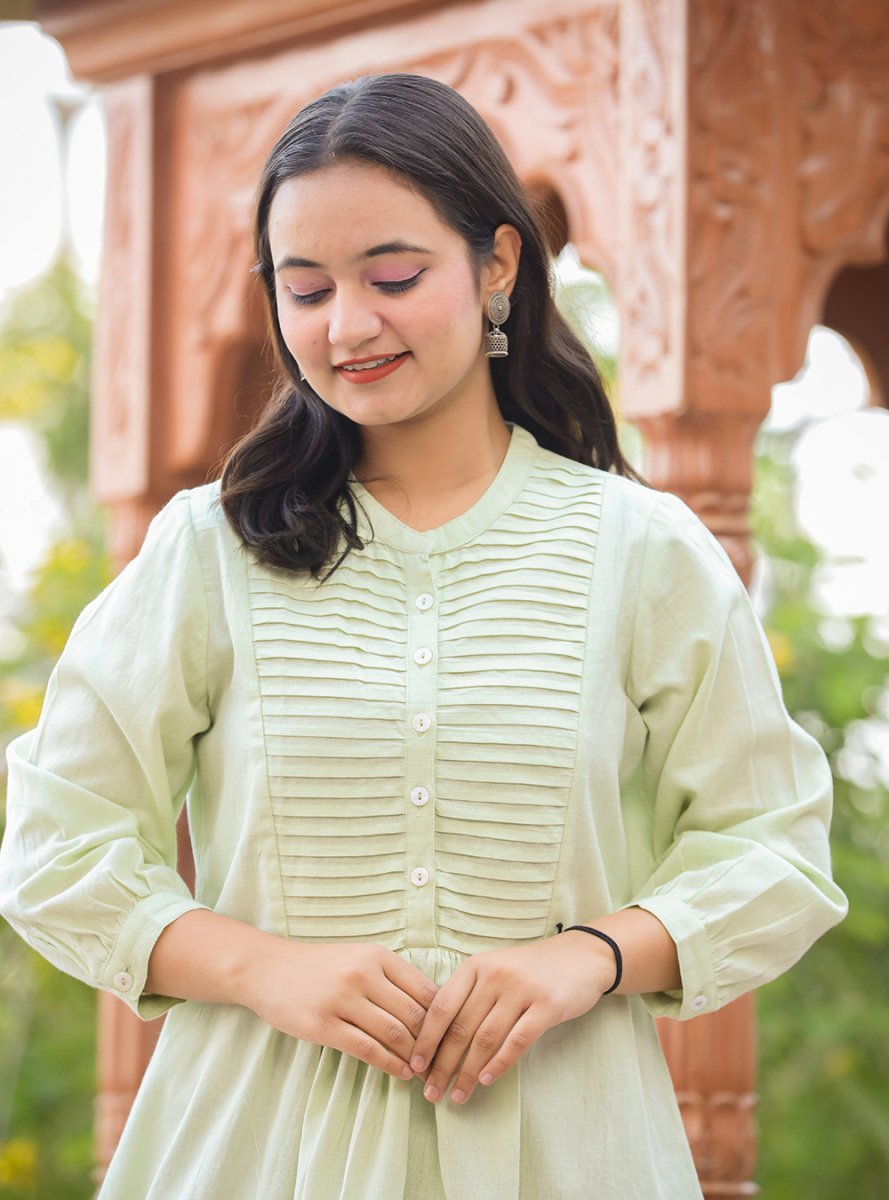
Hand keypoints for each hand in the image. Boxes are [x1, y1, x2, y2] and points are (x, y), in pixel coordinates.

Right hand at [244, 939, 438, 1079]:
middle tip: (444, 1062)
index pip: (424, 989)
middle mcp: (362, 973)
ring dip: (414, 1056)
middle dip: (433, 1042)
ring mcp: (342, 998)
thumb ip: (390, 978)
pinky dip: (390, 1064)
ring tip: (425, 1071)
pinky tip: (401, 1073)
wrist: (268, 969)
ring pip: (393, 1032)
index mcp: (376, 956)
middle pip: (413, 1013)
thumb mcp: (358, 958)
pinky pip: (366, 1048)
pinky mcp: (323, 1025)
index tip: (452, 1036)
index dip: (443, 1016)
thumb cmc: (319, 967)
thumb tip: (432, 1008)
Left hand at [410, 933, 614, 1103]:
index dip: (426, 1039)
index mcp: (475, 966)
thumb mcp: (494, 970)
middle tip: (431, 1092)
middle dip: (442, 1065)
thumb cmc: (530, 970)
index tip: (414, 1067)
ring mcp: (522, 989)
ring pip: (485, 1038)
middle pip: (461, 1027)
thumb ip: (469, 996)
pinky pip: (517, 1040)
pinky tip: (486, 1080)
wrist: (581, 956)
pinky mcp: (547, 1005)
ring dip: (468, 1072)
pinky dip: (499, 1063)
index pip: (442, 1007)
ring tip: (457, 1095)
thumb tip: (436, 1040)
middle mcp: (495, 975)